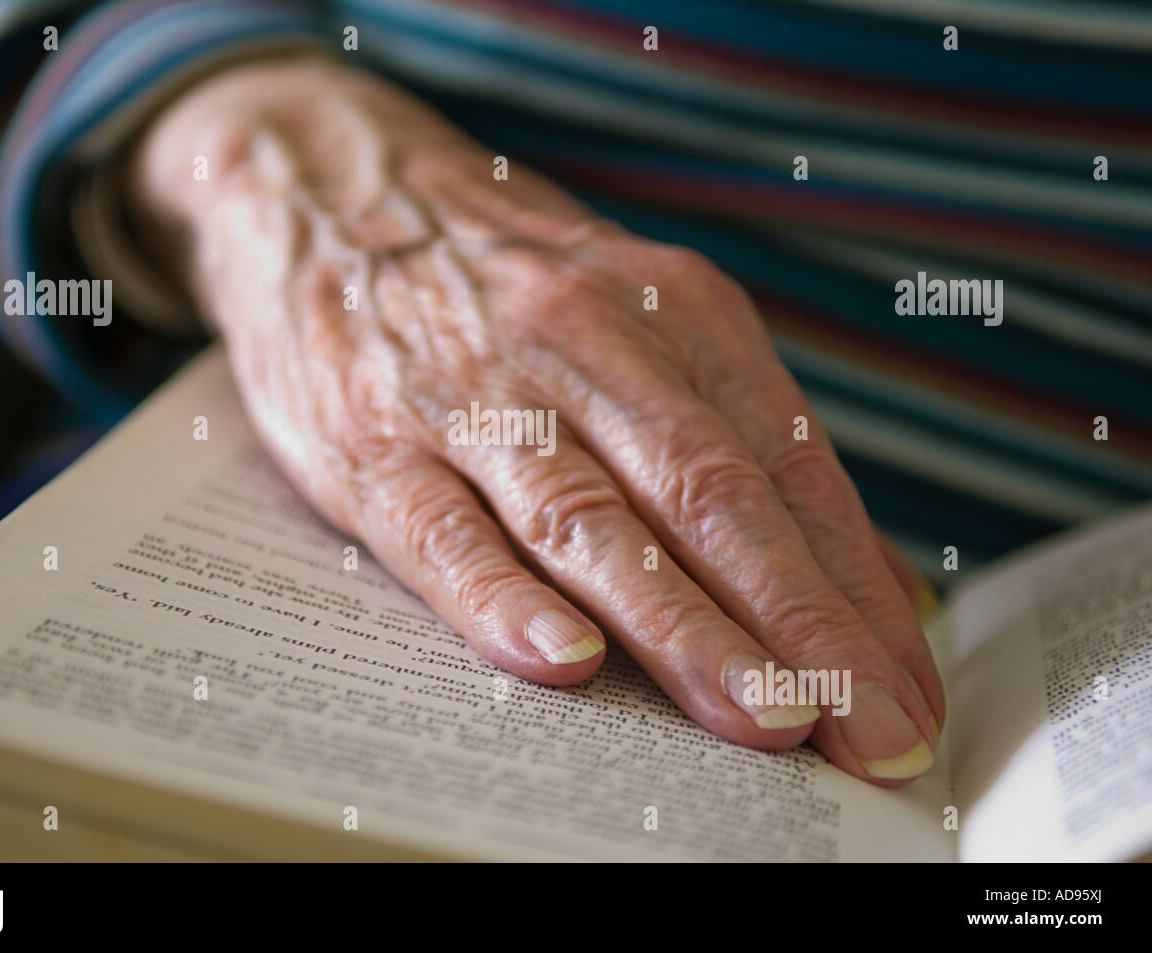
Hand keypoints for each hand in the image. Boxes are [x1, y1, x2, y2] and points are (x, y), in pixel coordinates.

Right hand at [129, 58, 942, 784]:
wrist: (330, 195)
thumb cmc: (510, 281)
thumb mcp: (643, 316)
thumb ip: (744, 440)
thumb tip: (864, 581)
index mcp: (672, 314)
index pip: (788, 468)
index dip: (854, 590)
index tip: (905, 691)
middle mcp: (584, 346)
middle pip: (711, 498)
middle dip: (803, 627)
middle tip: (869, 731)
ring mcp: (475, 396)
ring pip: (591, 520)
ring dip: (684, 627)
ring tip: (763, 718)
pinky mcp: (372, 443)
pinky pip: (444, 529)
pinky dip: (504, 598)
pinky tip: (564, 661)